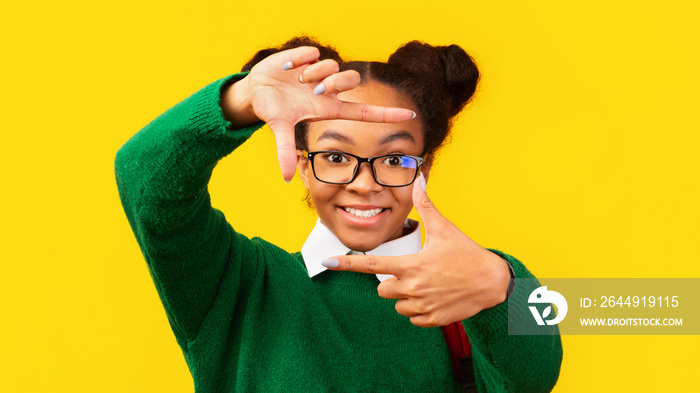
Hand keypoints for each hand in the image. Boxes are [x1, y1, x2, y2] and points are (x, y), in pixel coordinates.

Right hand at [222, 46, 414, 181]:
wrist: (256, 90)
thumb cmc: (273, 111)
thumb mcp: (279, 128)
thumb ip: (285, 151)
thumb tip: (286, 178)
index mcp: (329, 109)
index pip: (365, 112)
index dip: (387, 114)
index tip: (410, 115)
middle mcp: (329, 91)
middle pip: (351, 80)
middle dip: (333, 83)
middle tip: (312, 90)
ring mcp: (320, 72)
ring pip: (332, 65)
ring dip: (314, 72)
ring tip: (297, 78)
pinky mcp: (309, 56)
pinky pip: (313, 52)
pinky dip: (299, 60)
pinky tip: (289, 67)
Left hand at [323, 174, 511, 327]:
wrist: (493, 283)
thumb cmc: (468, 254)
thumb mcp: (445, 229)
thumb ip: (427, 206)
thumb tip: (418, 180)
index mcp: (411, 266)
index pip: (371, 265)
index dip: (347, 264)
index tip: (328, 263)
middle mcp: (413, 288)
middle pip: (381, 289)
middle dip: (391, 281)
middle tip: (413, 271)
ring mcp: (422, 306)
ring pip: (396, 305)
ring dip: (405, 296)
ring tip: (427, 284)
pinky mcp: (432, 319)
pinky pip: (412, 317)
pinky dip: (418, 309)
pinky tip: (434, 297)